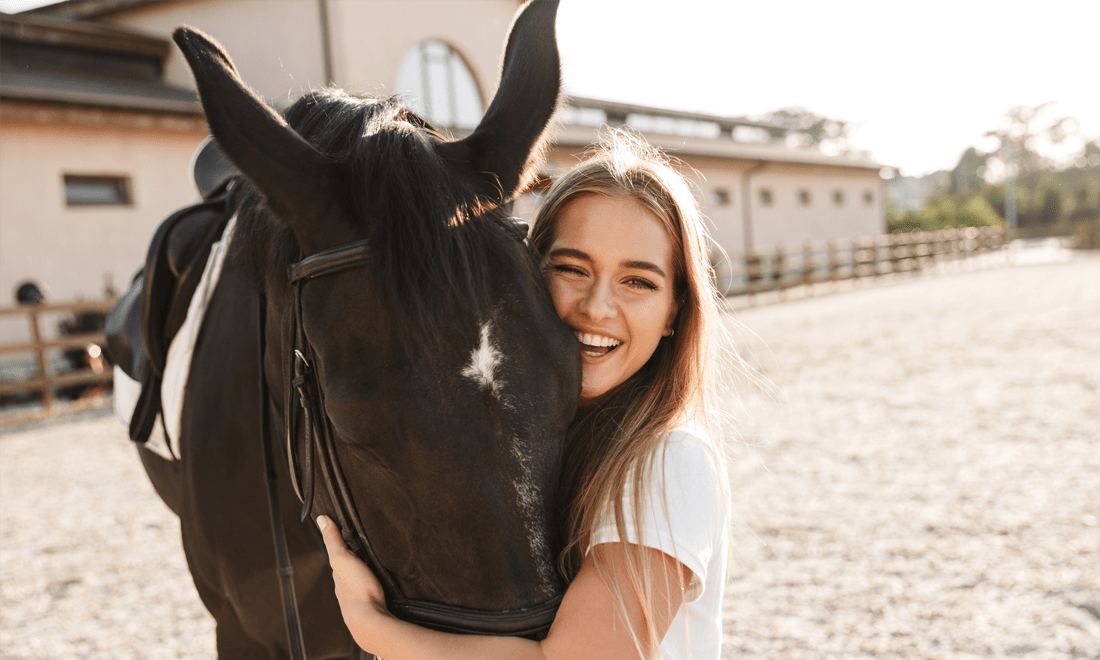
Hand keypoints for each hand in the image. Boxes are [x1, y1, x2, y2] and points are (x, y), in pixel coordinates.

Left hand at [317, 515, 390, 648]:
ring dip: (367, 577)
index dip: (344, 548)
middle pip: (351, 573)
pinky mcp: (374, 607)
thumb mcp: (342, 558)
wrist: (371, 621)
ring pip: (362, 584)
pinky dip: (376, 588)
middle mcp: (346, 590)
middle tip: (367, 552)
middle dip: (358, 564)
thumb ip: (333, 540)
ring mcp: (359, 600)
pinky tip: (383, 587)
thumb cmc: (357, 590)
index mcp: (339, 577)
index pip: (340, 559)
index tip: (351, 538)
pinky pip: (374, 593)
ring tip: (377, 568)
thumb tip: (321, 519)